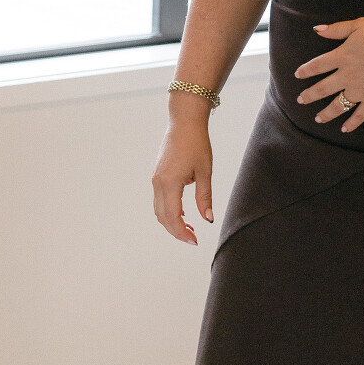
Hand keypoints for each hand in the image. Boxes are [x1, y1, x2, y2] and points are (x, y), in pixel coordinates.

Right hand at [152, 109, 213, 245]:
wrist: (184, 123)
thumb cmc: (196, 144)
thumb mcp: (205, 172)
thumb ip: (205, 198)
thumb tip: (208, 219)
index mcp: (170, 183)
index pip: (173, 217)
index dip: (182, 233)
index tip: (194, 241)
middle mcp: (158, 183)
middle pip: (162, 217)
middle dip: (176, 231)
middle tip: (193, 238)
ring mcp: (155, 179)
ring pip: (158, 209)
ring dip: (171, 222)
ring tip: (189, 227)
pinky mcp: (157, 175)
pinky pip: (159, 200)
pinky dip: (168, 210)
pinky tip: (183, 212)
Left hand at [295, 17, 363, 132]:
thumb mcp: (359, 25)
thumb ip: (337, 29)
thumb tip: (316, 29)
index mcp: (341, 56)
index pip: (317, 65)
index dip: (305, 70)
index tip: (297, 75)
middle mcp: (346, 76)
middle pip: (322, 89)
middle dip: (309, 95)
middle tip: (300, 100)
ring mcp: (360, 90)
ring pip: (338, 105)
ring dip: (326, 113)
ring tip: (318, 119)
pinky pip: (360, 115)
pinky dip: (352, 123)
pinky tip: (344, 129)